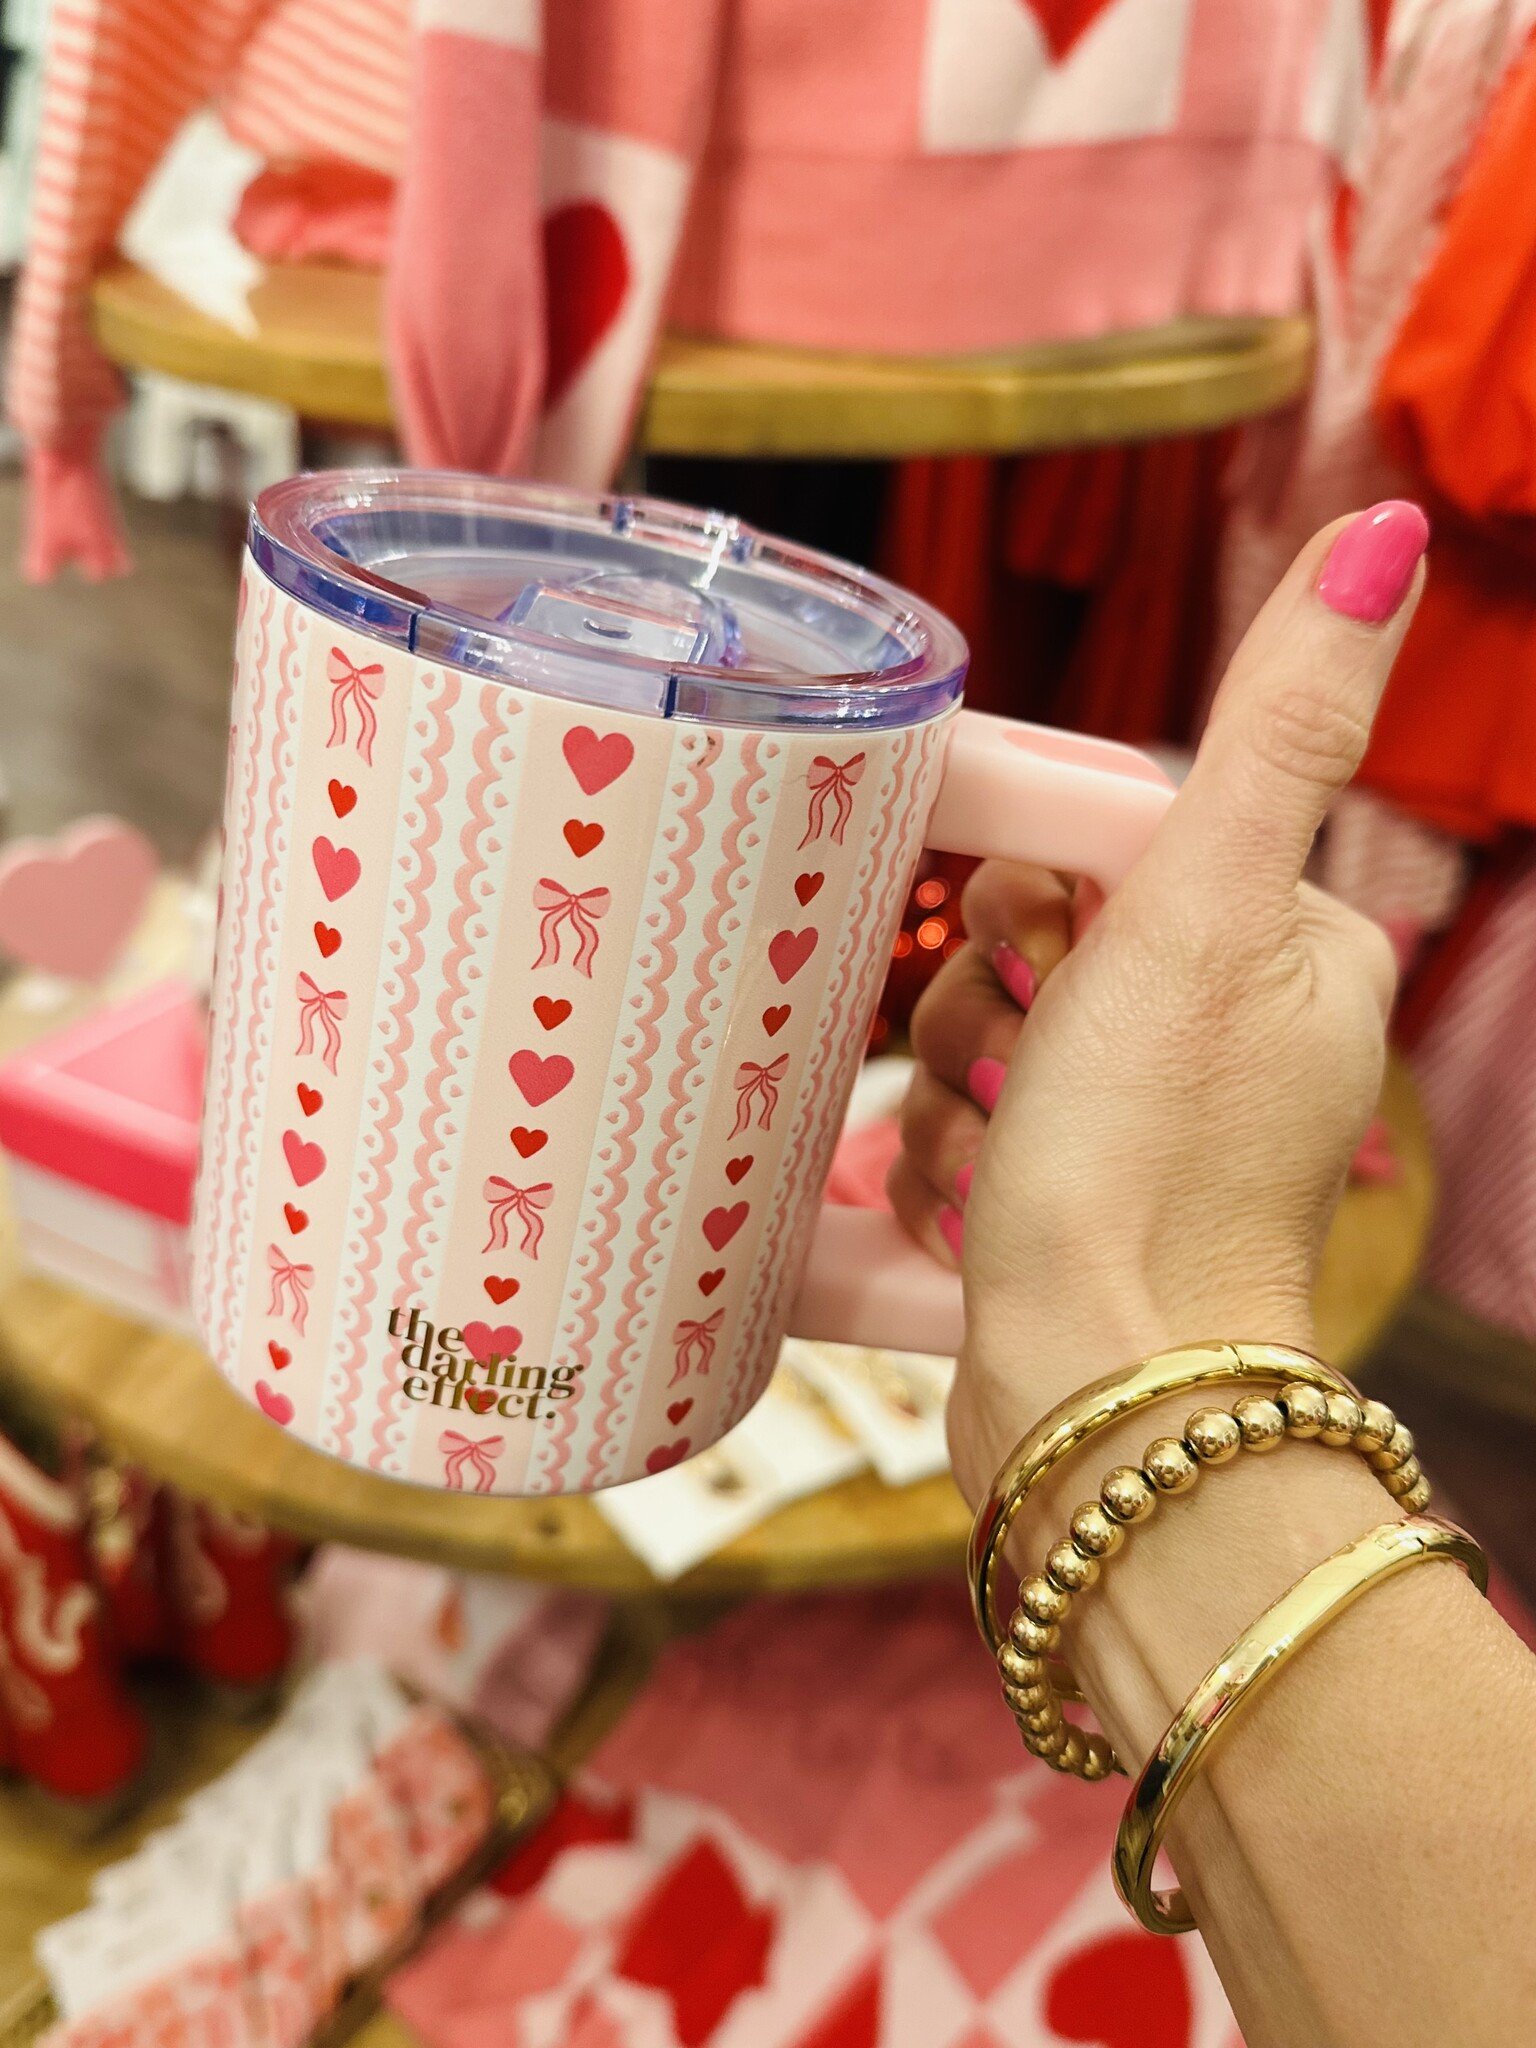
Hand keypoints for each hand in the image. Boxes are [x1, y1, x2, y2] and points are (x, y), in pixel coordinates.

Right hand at [888, 504, 1429, 1505]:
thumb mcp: (1200, 916)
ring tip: (991, 1162)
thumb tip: (1385, 536)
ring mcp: (1148, 1131)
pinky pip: (960, 1128)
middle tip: (1021, 1073)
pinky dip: (944, 1161)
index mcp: (1292, 954)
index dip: (1030, 889)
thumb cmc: (1151, 1163)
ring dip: (952, 1091)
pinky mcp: (1073, 1204)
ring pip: (979, 1037)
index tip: (1034, 959)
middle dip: (985, 1005)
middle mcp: (1231, 1038)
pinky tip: (967, 1211)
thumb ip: (1278, 731)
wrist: (1096, 1403)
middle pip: (1028, 941)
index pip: (1105, 841)